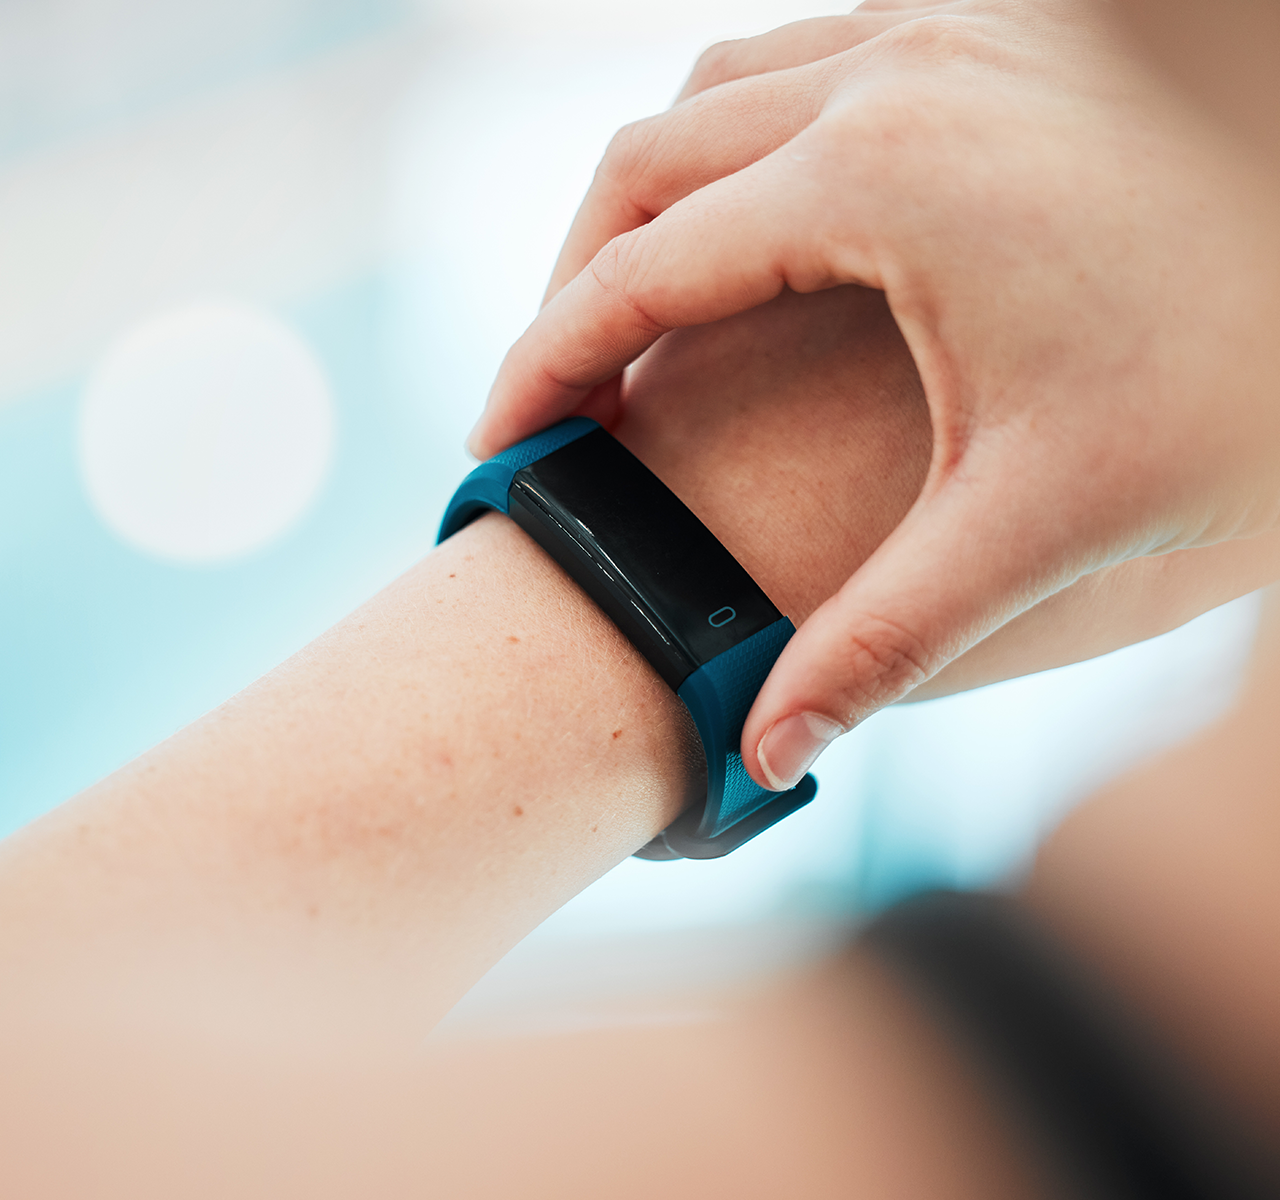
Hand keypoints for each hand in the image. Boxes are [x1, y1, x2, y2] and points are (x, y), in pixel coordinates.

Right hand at [470, 0, 1279, 788]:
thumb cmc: (1234, 379)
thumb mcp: (1042, 518)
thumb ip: (885, 639)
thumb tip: (763, 758)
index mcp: (881, 175)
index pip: (641, 272)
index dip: (546, 368)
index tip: (497, 447)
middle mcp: (893, 71)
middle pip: (645, 165)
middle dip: (570, 283)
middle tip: (553, 398)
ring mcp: (940, 31)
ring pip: (712, 97)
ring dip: (646, 207)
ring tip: (631, 322)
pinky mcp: (982, 33)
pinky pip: (795, 68)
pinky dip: (733, 151)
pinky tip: (751, 241)